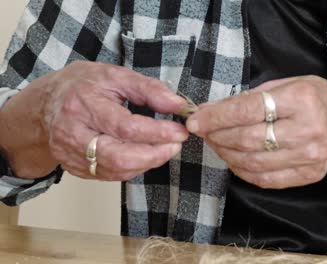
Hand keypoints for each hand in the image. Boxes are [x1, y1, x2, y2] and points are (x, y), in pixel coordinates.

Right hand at [1, 61, 188, 180]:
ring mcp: (71, 154)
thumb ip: (149, 89)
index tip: (180, 131)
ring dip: (147, 163)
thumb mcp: (116, 76)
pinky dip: (133, 167)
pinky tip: (145, 155)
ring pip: (116, 170)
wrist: (46, 103)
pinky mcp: (74, 168)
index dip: (157, 132)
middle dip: (155, 155)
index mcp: (83, 104)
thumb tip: (178, 105)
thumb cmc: (83, 86)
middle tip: (176, 145)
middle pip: (119, 157)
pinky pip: (110, 175)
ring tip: (165, 149)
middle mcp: (73, 133)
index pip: (126, 127)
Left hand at [186, 76, 326, 188]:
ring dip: (225, 153)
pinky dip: (241, 170)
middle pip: (247, 139)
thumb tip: (213, 111)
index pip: (248, 110)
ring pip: (252, 162)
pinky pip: (264, 179)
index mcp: (302, 99)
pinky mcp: (308, 175)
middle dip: (217, 136)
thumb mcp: (289, 83)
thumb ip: (252, 96)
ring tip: (216, 143)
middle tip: (203, 131)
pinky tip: (233, 158)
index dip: (216, 117)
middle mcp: (308, 129)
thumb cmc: (316, 100)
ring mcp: (310, 156)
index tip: (196, 120)